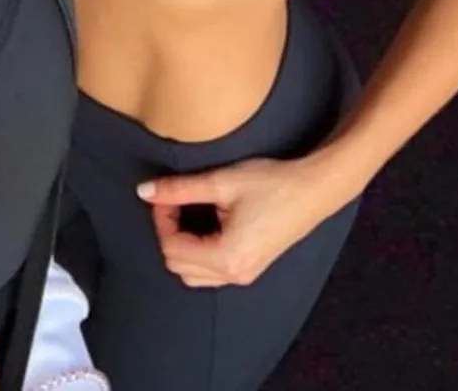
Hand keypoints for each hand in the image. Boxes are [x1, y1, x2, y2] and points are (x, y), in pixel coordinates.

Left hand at [137, 156, 348, 288]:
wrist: (313, 190)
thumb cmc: (271, 184)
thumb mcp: (221, 182)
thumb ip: (179, 189)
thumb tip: (144, 191)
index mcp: (226, 258)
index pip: (172, 249)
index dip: (161, 219)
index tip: (165, 194)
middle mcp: (234, 275)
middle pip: (178, 266)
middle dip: (168, 232)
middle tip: (174, 201)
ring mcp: (243, 275)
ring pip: (192, 273)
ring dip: (182, 244)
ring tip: (188, 210)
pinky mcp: (249, 268)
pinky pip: (210, 271)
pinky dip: (197, 250)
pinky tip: (205, 222)